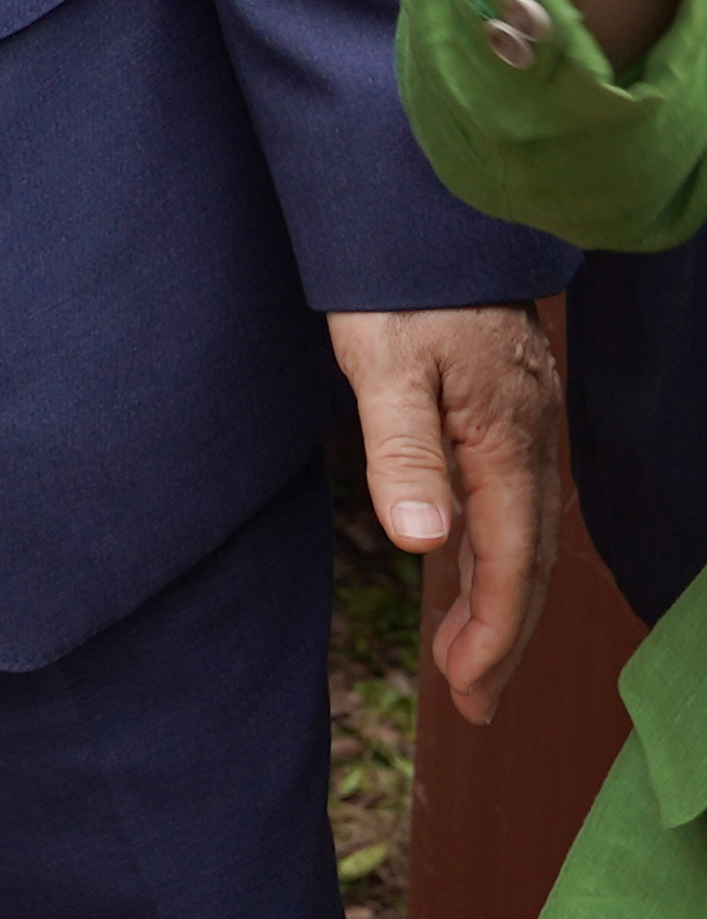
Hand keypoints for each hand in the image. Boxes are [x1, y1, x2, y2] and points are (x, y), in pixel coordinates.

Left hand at [335, 302, 565, 727]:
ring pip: (525, 534)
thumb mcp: (386, 361)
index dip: (492, 632)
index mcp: (507, 443)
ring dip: (502, 600)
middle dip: (504, 637)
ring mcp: (526, 427)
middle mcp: (531, 442)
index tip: (467, 691)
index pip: (510, 562)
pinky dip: (497, 550)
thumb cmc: (402, 284)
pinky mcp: (508, 410)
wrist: (428, 214)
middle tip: (475, 705)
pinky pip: (513, 501)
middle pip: (528, 562)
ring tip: (469, 659)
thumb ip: (404, 449)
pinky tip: (471, 565)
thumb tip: (423, 543)